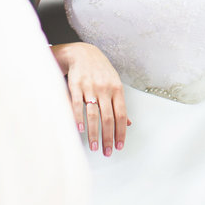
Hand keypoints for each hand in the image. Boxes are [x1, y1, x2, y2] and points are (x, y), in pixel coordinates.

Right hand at [53, 42, 129, 156]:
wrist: (83, 53)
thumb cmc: (100, 71)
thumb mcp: (114, 84)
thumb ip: (120, 104)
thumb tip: (129, 123)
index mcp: (117, 89)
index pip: (121, 115)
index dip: (120, 132)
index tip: (119, 146)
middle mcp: (104, 89)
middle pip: (108, 117)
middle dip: (108, 137)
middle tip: (107, 151)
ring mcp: (90, 87)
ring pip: (93, 114)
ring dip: (94, 133)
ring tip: (95, 146)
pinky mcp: (76, 85)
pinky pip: (77, 104)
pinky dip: (78, 118)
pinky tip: (80, 130)